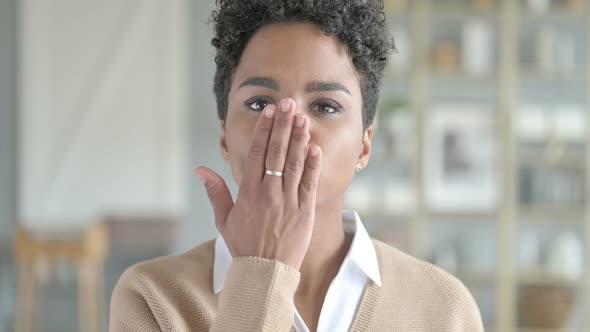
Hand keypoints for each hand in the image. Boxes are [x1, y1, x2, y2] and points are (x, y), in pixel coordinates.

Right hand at [196, 99, 321, 270]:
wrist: (265, 273)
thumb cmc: (244, 246)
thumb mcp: (224, 220)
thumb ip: (215, 192)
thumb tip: (200, 169)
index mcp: (248, 193)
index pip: (256, 154)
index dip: (263, 131)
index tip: (269, 112)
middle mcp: (269, 193)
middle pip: (276, 153)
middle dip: (282, 126)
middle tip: (288, 103)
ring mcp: (289, 201)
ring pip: (295, 164)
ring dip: (298, 139)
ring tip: (302, 117)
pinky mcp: (305, 211)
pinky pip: (310, 183)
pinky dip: (313, 165)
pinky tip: (315, 147)